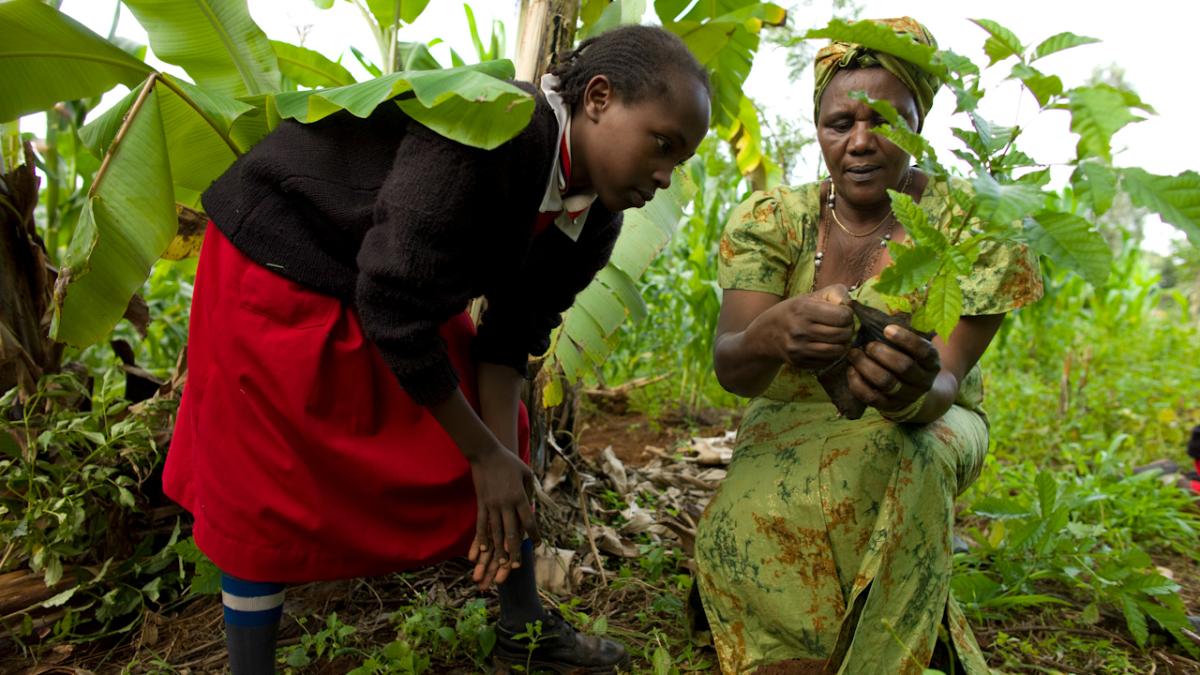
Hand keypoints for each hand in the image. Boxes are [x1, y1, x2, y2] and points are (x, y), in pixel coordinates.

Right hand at [466, 446, 538, 589]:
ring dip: (498, 550)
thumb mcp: (526, 473)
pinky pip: (481, 525)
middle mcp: (506, 503)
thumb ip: (530, 491)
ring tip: (501, 564)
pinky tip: (482, 550)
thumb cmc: (509, 462)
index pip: (529, 521)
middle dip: (515, 551)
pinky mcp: (481, 504)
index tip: (537, 545)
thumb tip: (532, 507)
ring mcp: (492, 505)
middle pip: (512, 532)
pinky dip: (481, 539)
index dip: (534, 534)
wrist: (486, 453)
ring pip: (496, 532)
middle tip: (517, 566)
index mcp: (520, 496)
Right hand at [760, 284, 853, 369]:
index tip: (843, 313)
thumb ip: (833, 293)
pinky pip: (827, 361)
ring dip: (843, 344)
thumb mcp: (809, 297)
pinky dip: (833, 355)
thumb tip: (850, 304)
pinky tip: (828, 346)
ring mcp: (798, 348)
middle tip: (844, 326)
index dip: (848, 314)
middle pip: (841, 334)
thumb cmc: (794, 312)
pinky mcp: (799, 362)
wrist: (766, 334)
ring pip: (837, 351)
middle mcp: (799, 330)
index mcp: (802, 309)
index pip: (842, 316)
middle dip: (848, 330)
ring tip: (839, 337)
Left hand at [846, 324, 940, 412]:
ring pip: (886, 383)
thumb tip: (877, 305)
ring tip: (854, 354)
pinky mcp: (889, 406)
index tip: (887, 329)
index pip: (923, 351)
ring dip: (866, 366)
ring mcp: (906, 396)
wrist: (913, 392)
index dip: (906, 340)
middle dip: (882, 353)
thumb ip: (904, 331)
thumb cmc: (908, 358)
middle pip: (903, 367)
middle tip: (868, 345)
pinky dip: (858, 383)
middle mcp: (923, 381)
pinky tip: (851, 370)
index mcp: (932, 362)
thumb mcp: (914, 346)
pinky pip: (871, 397)